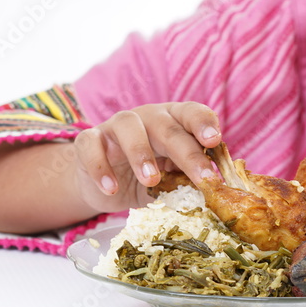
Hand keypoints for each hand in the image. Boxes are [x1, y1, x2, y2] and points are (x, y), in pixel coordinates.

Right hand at [71, 102, 222, 212]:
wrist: (107, 187)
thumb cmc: (150, 178)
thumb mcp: (173, 180)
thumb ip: (189, 180)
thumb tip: (216, 194)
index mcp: (173, 121)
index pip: (191, 113)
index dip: (203, 123)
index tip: (215, 140)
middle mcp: (147, 117)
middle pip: (167, 127)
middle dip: (187, 153)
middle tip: (202, 178)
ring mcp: (116, 126)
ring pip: (127, 125)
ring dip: (141, 153)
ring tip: (151, 180)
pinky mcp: (89, 140)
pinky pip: (91, 146)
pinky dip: (100, 168)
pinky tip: (111, 189)